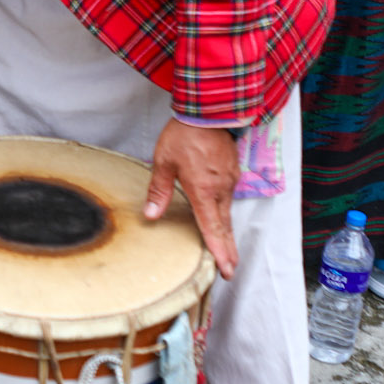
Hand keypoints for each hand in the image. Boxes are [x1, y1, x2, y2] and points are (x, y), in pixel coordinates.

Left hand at [144, 119, 239, 279]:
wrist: (208, 112)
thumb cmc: (184, 135)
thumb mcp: (163, 162)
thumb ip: (158, 191)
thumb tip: (151, 216)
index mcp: (203, 191)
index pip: (212, 228)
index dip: (219, 251)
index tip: (226, 269)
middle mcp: (220, 190)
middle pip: (225, 227)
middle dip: (228, 251)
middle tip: (230, 271)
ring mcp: (229, 181)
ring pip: (227, 213)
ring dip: (227, 234)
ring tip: (227, 252)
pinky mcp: (232, 172)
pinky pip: (228, 198)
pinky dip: (225, 214)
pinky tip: (221, 219)